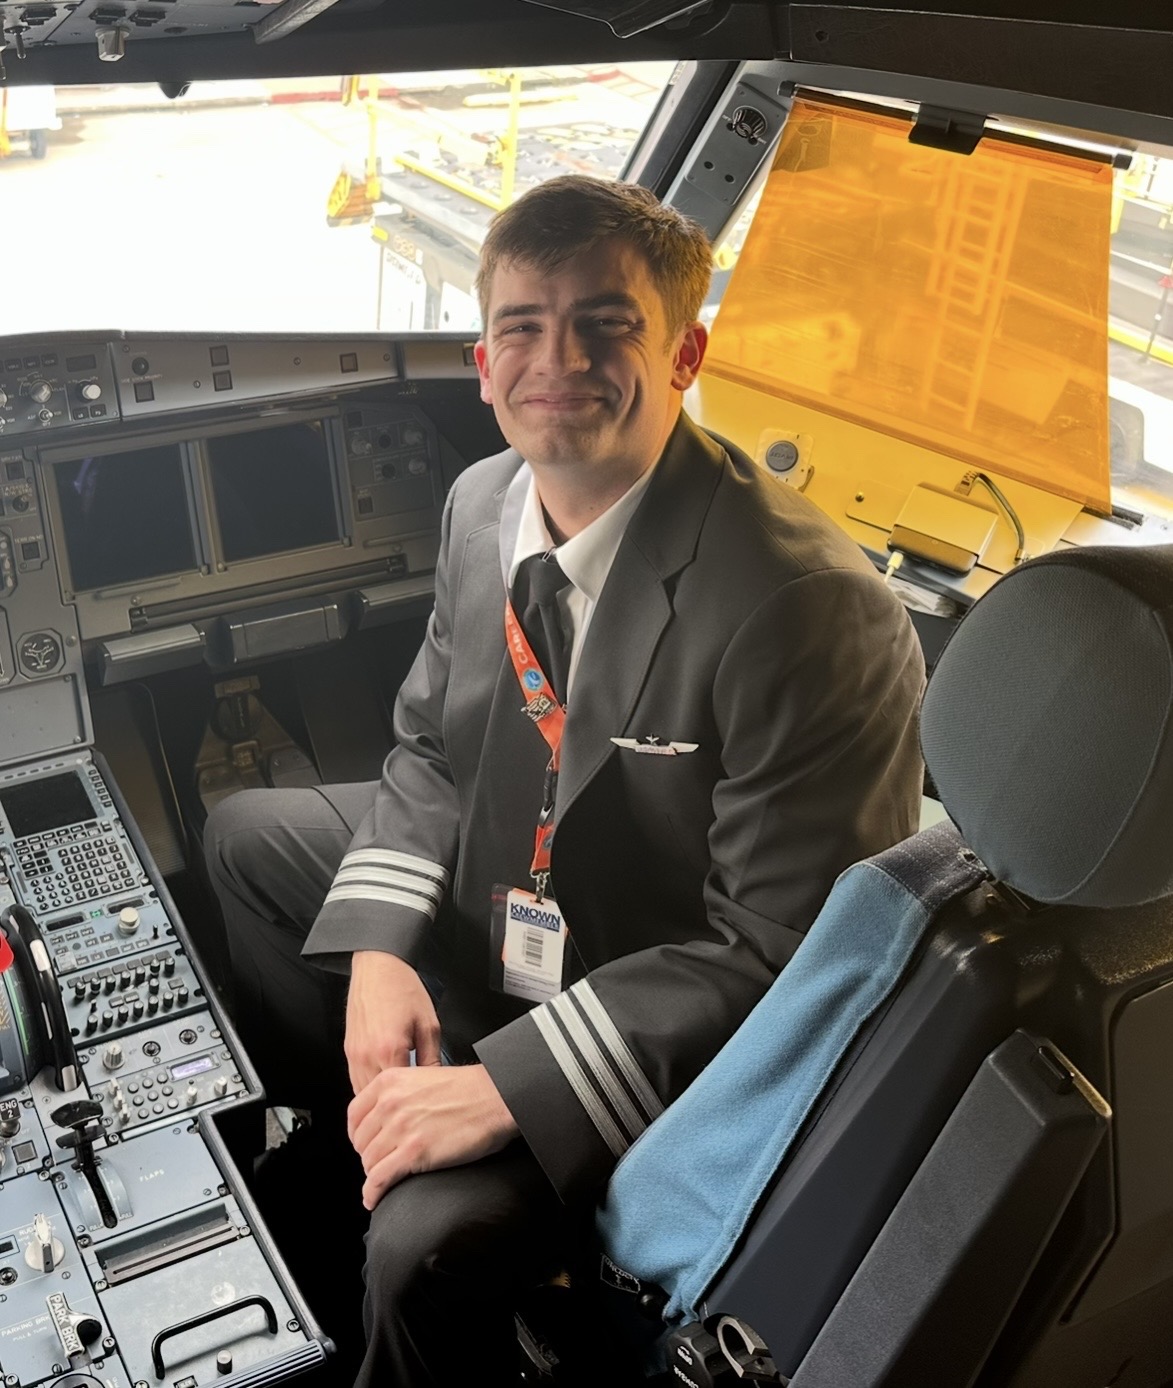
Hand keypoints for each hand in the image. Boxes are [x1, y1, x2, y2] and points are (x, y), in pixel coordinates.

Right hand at [344, 950, 440, 1094]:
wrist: (379, 966)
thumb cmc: (403, 989)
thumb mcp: (429, 1024)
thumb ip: (431, 1058)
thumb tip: (433, 1081)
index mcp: (389, 1049)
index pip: (399, 1095)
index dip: (413, 1103)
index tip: (423, 1105)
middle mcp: (367, 1055)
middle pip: (378, 1099)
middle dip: (393, 1107)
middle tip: (410, 1109)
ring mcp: (354, 1054)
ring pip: (362, 1094)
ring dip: (377, 1101)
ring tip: (396, 1103)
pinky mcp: (348, 1050)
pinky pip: (355, 1080)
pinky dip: (368, 1088)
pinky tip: (383, 1087)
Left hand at [348, 1063, 519, 1208]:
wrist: (496, 1096)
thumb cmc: (470, 1089)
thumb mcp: (423, 1077)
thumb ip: (400, 1095)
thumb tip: (385, 1119)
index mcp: (390, 1081)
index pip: (355, 1115)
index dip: (358, 1135)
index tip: (365, 1145)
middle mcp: (390, 1103)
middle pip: (361, 1141)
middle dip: (369, 1156)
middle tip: (381, 1164)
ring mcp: (401, 1128)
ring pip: (369, 1161)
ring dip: (374, 1175)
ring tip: (382, 1182)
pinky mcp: (414, 1152)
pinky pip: (379, 1179)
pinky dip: (372, 1193)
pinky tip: (373, 1199)